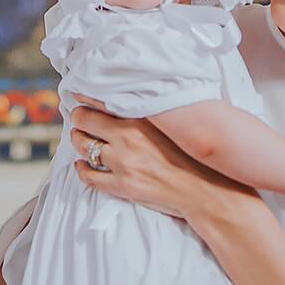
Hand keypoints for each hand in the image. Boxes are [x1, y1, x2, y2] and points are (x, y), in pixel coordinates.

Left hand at [69, 102, 252, 223]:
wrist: (206, 191)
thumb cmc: (195, 156)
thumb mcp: (174, 125)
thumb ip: (153, 112)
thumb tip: (138, 99)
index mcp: (142, 119)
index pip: (101, 100)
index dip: (85, 96)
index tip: (78, 94)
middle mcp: (128, 138)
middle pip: (85, 120)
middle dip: (79, 117)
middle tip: (78, 116)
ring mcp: (123, 163)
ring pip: (84, 146)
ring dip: (78, 140)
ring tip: (79, 138)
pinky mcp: (122, 186)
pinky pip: (89, 176)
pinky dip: (82, 168)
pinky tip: (82, 164)